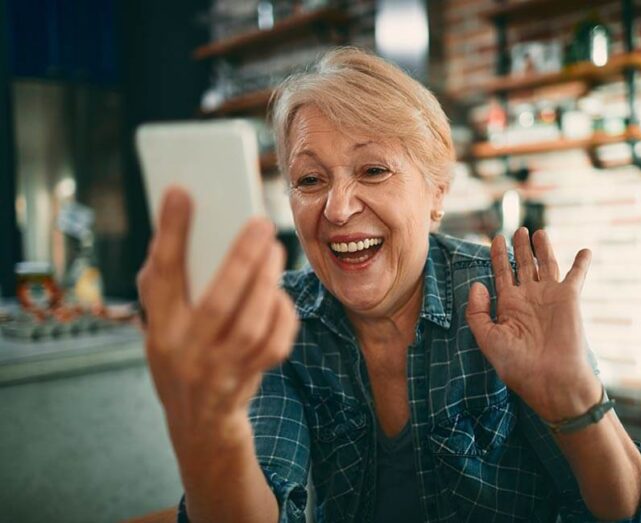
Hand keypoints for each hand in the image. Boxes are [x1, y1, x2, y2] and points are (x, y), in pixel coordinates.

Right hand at [137, 187, 298, 446]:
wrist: (197, 427)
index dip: (170, 233)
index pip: (162, 276)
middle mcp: (185, 352)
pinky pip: (273, 346)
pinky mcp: (248, 379)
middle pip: (218, 302)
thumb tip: (177, 227)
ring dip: (267, 284)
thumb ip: (166, 285)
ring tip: (275, 252)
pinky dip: (282, 317)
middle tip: (261, 223)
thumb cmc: (181, 358)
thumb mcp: (162, 325)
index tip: (180, 190)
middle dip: (241, 259)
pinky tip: (281, 296)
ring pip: (250, 326)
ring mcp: (219, 371)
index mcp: (159, 329)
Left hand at [466, 228, 600, 421]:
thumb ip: (477, 311)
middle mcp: (528, 297)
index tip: (495, 238)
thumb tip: (477, 284)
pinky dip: (581, 263)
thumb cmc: (517, 365)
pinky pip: (576, 276)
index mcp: (508, 305)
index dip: (497, 254)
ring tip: (538, 232)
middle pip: (522, 264)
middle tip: (518, 230)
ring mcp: (549, 296)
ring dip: (542, 248)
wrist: (550, 380)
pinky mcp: (569, 298)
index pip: (501, 272)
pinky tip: (585, 250)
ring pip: (545, 264)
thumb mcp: (488, 339)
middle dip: (519, 246)